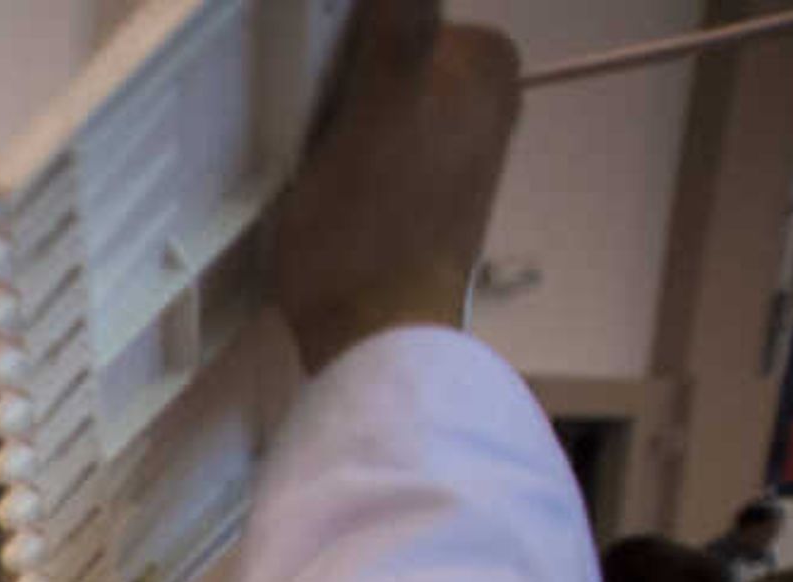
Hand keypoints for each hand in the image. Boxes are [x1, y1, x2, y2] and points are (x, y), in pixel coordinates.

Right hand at [269, 0, 520, 371]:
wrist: (373, 338)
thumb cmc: (370, 231)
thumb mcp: (379, 103)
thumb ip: (401, 24)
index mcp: (485, 57)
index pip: (384, 9)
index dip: (332, 44)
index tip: (309, 89)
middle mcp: (486, 92)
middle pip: (378, 49)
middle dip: (332, 80)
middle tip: (306, 131)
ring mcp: (454, 141)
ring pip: (366, 93)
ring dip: (327, 117)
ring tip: (312, 163)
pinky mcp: (422, 185)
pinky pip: (368, 137)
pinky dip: (338, 149)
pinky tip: (321, 184)